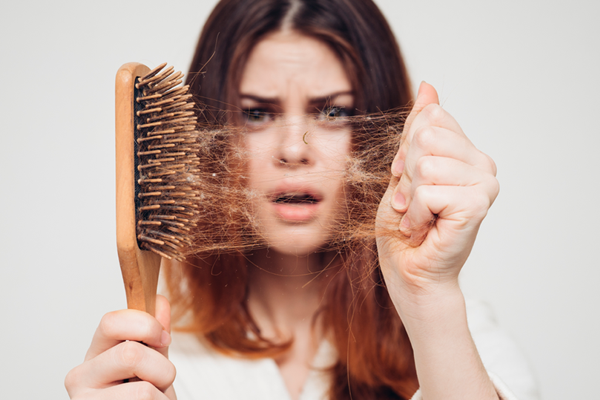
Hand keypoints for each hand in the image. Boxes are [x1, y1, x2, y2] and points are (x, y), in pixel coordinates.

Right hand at [65, 295, 176, 399]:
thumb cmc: (142, 397)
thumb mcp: (152, 362)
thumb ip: (156, 335)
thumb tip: (159, 301)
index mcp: (95, 354)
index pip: (110, 321)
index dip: (145, 325)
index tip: (163, 337)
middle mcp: (81, 377)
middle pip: (130, 354)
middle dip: (162, 368)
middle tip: (162, 381)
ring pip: (143, 390)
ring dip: (162, 396)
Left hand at [376, 82, 498, 299]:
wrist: (408, 270)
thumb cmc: (405, 225)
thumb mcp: (404, 168)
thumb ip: (417, 129)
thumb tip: (428, 86)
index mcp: (467, 152)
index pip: (431, 118)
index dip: (406, 150)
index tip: (407, 179)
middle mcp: (483, 164)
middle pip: (426, 136)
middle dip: (405, 173)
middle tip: (411, 202)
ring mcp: (484, 184)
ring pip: (425, 164)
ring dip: (408, 197)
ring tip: (417, 216)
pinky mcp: (478, 205)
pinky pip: (427, 191)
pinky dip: (413, 214)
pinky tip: (422, 229)